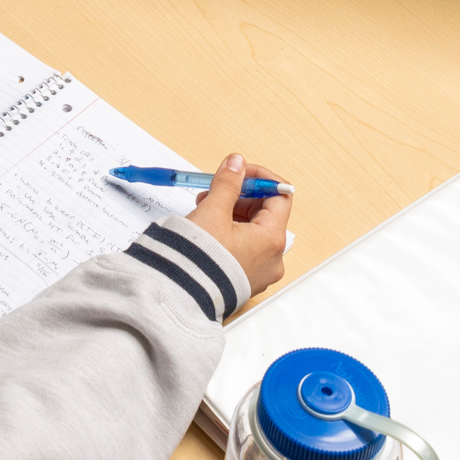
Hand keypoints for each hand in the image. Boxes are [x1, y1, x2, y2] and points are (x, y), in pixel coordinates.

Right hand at [186, 154, 291, 304]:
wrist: (179, 296)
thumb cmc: (197, 259)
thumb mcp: (212, 211)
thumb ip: (227, 183)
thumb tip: (237, 163)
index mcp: (271, 239)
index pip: (280, 196)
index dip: (260, 179)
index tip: (239, 173)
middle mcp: (272, 258)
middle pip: (267, 214)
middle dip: (241, 197)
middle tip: (216, 190)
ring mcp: (261, 272)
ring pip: (255, 232)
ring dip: (233, 214)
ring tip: (205, 209)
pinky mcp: (245, 280)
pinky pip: (246, 250)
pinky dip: (231, 234)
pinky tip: (209, 230)